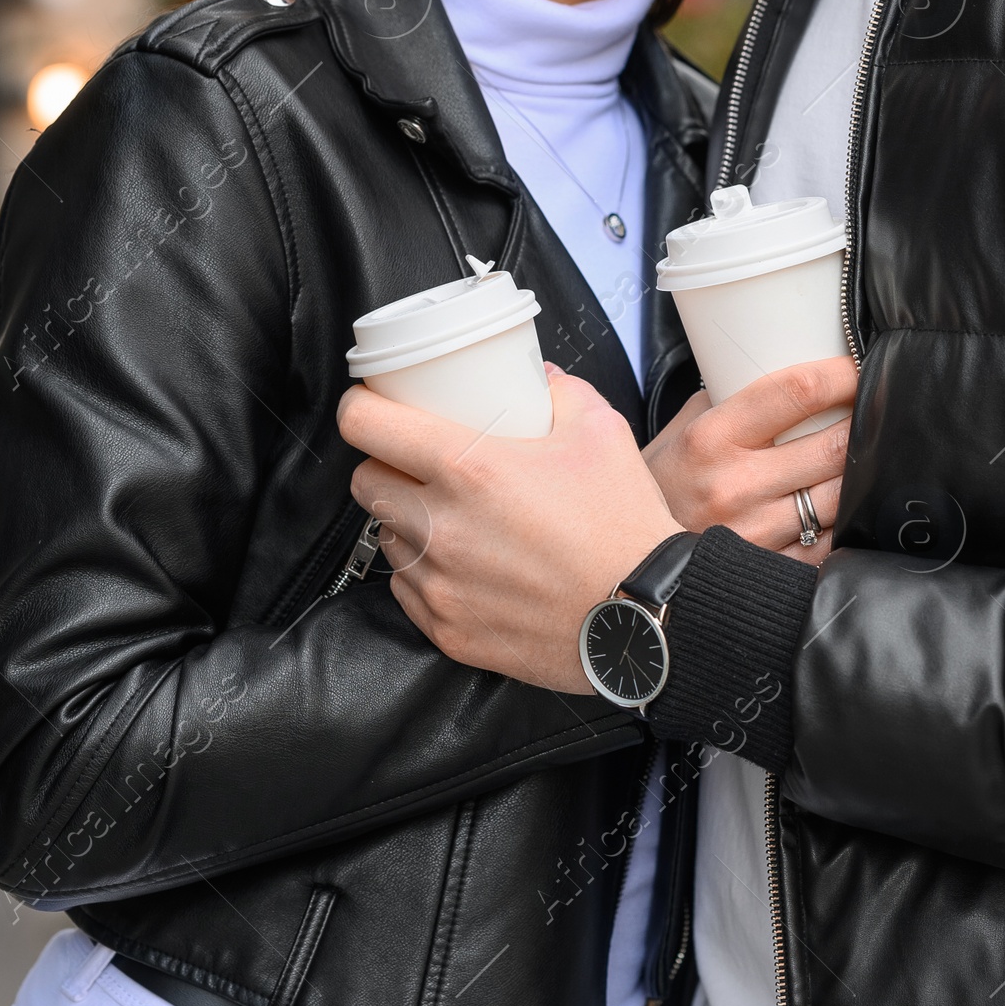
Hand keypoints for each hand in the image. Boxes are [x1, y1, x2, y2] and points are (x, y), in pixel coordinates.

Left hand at [337, 368, 676, 693]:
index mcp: (469, 468)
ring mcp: (439, 583)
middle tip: (416, 462)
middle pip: (364, 482)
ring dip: (407, 521)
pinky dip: (426, 572)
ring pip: (386, 537)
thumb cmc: (623, 526)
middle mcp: (442, 526)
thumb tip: (538, 377)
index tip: (370, 404)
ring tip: (451, 516)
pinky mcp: (446, 628)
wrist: (645, 617)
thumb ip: (561, 391)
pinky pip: (408, 589)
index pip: (366, 425)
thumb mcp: (600, 432)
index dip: (360, 406)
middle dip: (383, 465)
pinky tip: (464, 564)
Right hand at [643, 358, 856, 562]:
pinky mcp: (770, 569)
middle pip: (833, 445)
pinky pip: (831, 542)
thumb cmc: (656, 488)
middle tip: (876, 411)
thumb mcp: (678, 433)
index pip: (794, 393)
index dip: (841, 375)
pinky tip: (845, 506)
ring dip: (861, 472)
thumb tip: (774, 373)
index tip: (860, 366)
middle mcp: (735, 485)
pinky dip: (845, 521)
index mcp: (710, 439)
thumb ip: (723, 402)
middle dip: (865, 423)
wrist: (624, 561)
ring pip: (841, 496)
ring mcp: (756, 532)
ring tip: (867, 455)